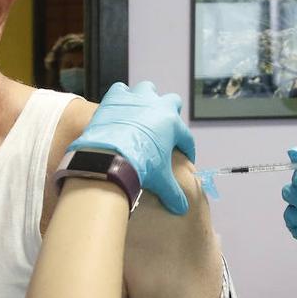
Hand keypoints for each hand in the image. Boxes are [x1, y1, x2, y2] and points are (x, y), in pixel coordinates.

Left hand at [68, 82, 195, 214]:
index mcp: (173, 125)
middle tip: (162, 128)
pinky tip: (117, 108)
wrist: (109, 155)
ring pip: (147, 89)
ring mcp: (137, 99)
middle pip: (173, 102)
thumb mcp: (160, 181)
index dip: (187, 149)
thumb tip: (182, 209)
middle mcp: (158, 106)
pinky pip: (120, 90)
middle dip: (170, 113)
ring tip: (140, 112)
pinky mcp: (115, 97)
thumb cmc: (139, 166)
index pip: (186, 137)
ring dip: (146, 98)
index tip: (185, 156)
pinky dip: (120, 98)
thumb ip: (173, 193)